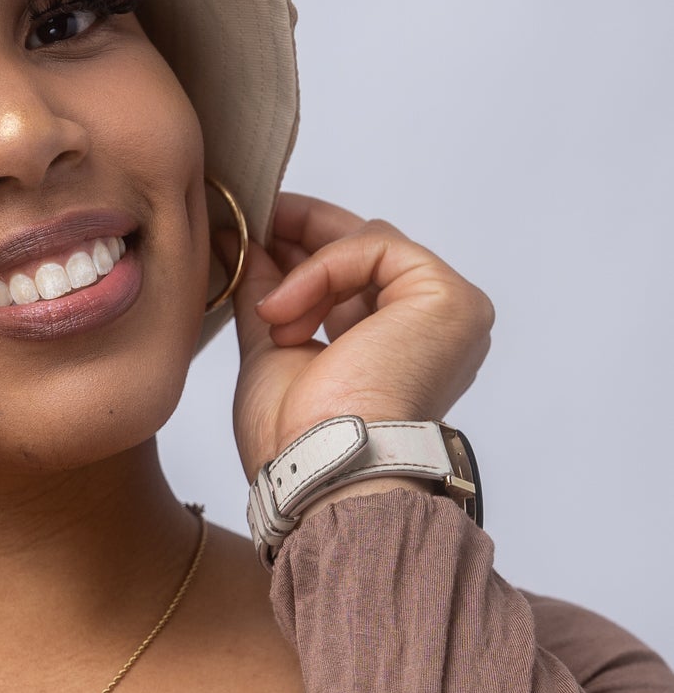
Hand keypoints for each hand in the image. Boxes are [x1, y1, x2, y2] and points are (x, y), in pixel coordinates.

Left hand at [226, 194, 494, 481]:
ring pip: (369, 244)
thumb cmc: (297, 436)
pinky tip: (287, 309)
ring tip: (271, 314)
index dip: (303, 251)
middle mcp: (431, 329)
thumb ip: (269, 292)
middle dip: (302, 235)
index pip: (355, 275)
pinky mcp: (449, 299)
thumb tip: (243, 242)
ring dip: (304, 270)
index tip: (250, 233)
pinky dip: (322, 269)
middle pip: (367, 253)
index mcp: (399, 347)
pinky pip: (375, 247)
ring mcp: (447, 313)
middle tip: (248, 224)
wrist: (318, 468)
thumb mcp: (272, 347)